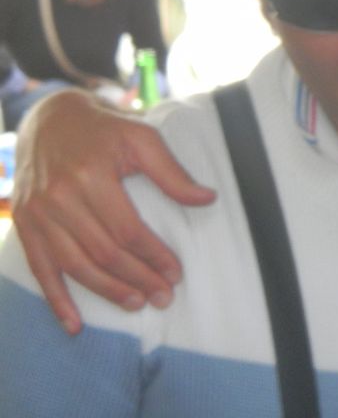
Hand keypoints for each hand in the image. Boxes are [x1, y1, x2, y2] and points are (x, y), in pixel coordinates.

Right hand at [11, 89, 215, 334]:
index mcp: (91, 175)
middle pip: (103, 252)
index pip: (127, 229)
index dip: (154, 255)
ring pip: (76, 266)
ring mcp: (38, 213)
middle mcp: (60, 197)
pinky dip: (56, 300)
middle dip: (137, 278)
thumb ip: (172, 173)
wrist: (51, 118)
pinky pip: (41, 269)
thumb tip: (208, 199)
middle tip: (163, 297)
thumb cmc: (105, 129)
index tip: (176, 272)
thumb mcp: (142, 139)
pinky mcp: (25, 224)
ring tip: (136, 304)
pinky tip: (75, 324)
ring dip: (107, 291)